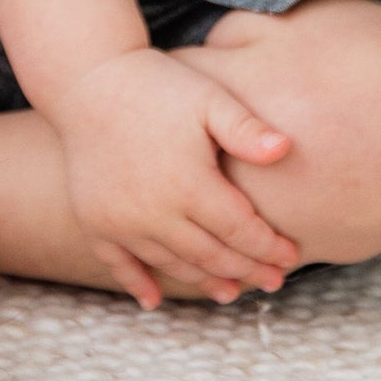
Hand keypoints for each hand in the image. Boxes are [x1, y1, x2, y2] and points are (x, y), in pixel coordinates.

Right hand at [48, 47, 298, 308]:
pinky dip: (138, 283)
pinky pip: (119, 265)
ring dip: (204, 282)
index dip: (268, 248)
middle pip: (211, 256)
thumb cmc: (159, 85)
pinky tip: (153, 300)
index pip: (240, 231)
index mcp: (190, 185)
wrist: (90, 81)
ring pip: (172, 264)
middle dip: (246, 271)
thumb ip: (245, 128)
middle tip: (272, 282)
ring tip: (230, 292)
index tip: (290, 256)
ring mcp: (121, 223)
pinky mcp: (95, 222)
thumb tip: (285, 149)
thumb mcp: (209, 99)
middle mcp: (155, 214)